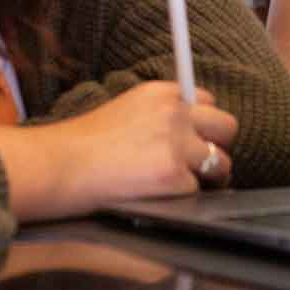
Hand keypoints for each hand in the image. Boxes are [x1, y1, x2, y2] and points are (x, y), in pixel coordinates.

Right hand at [54, 81, 237, 210]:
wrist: (63, 165)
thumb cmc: (85, 143)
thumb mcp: (127, 108)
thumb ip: (161, 113)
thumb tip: (191, 128)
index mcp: (163, 92)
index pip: (207, 102)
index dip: (203, 125)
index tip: (195, 139)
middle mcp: (175, 113)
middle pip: (227, 126)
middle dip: (219, 145)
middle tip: (203, 163)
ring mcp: (178, 144)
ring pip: (221, 162)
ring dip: (208, 176)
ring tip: (182, 184)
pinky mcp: (174, 175)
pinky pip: (197, 189)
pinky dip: (183, 197)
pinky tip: (159, 196)